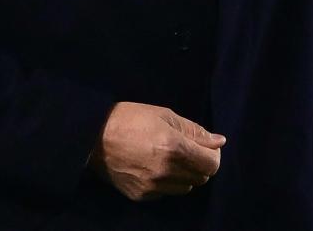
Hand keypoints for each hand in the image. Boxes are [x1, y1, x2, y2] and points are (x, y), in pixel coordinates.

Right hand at [89, 102, 225, 200]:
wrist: (93, 137)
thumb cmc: (132, 119)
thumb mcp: (167, 116)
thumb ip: (195, 131)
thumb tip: (219, 141)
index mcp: (174, 148)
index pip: (211, 164)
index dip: (213, 155)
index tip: (207, 147)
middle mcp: (165, 172)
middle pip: (201, 178)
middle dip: (201, 165)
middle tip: (190, 151)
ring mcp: (152, 187)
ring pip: (185, 188)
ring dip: (185, 175)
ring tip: (172, 159)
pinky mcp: (140, 195)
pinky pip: (166, 193)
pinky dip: (168, 183)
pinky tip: (156, 168)